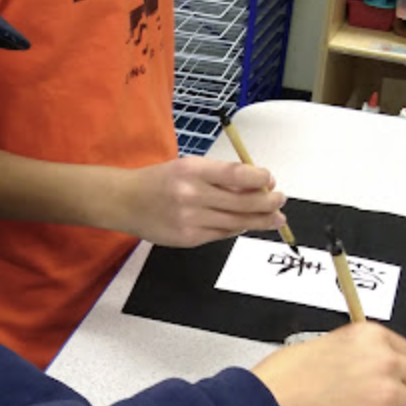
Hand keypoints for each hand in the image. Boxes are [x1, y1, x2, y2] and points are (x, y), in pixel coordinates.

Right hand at [113, 156, 285, 246]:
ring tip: (275, 218)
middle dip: (269, 202)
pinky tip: (245, 224)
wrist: (125, 202)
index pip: (237, 175)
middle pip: (243, 202)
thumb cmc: (158, 181)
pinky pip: (222, 234)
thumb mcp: (187, 166)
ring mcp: (190, 220)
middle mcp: (191, 195)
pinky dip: (236, 228)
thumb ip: (219, 175)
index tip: (270, 180)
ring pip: (237, 222)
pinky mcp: (188, 238)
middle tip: (280, 200)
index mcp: (192, 170)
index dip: (260, 179)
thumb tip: (257, 184)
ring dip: (260, 220)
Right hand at [251, 323, 405, 405]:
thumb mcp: (318, 345)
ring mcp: (389, 396)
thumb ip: (353, 352)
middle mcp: (384, 362)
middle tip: (379, 400)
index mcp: (368, 336)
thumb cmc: (280, 382)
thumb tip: (366, 363)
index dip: (394, 368)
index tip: (382, 377)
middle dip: (404, 389)